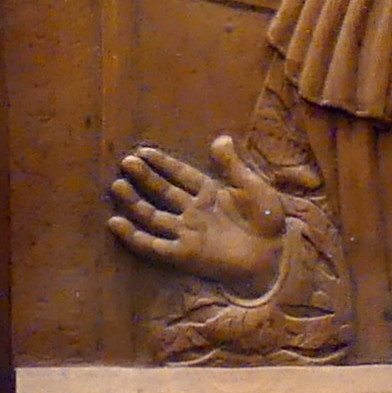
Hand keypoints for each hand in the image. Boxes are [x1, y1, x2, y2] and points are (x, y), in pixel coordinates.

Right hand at [105, 137, 288, 296]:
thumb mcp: (252, 186)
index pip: (180, 174)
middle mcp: (193, 210)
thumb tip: (220, 138)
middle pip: (162, 192)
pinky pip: (154, 245)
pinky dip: (134, 236)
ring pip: (153, 215)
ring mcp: (187, 231)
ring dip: (134, 202)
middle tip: (126, 162)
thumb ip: (233, 166)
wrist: (275, 252)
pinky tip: (116, 223)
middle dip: (145, 177)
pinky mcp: (184, 254)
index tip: (143, 151)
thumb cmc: (266, 218)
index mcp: (209, 192)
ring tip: (117, 186)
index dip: (162, 163)